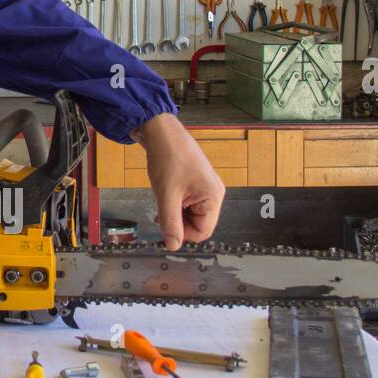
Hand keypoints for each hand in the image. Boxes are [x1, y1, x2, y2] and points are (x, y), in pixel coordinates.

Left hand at [130, 113, 226, 249]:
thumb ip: (170, 223)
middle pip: (199, 224)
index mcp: (213, 197)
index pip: (203, 232)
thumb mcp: (166, 196)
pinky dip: (177, 204)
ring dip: (176, 213)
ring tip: (164, 199)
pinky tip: (167, 194)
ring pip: (192, 214)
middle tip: (162, 211)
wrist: (161, 132)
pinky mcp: (198, 183)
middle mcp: (215, 193)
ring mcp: (207, 188)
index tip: (165, 225)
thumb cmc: (168, 159)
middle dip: (179, 222)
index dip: (183, 234)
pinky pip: (189, 203)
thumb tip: (173, 246)